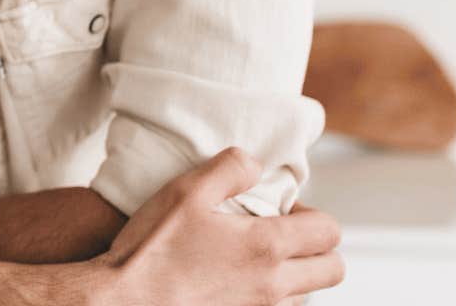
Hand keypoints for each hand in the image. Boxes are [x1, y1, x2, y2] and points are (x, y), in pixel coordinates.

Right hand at [95, 149, 343, 305]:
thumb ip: (228, 168)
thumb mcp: (185, 191)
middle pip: (332, 270)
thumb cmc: (152, 249)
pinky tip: (236, 286)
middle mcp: (273, 286)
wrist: (123, 302)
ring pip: (306, 296)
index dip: (312, 215)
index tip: (283, 211)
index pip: (328, 232)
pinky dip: (270, 299)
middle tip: (281, 236)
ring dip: (293, 277)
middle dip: (318, 249)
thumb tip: (254, 163)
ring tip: (255, 262)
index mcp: (266, 246)